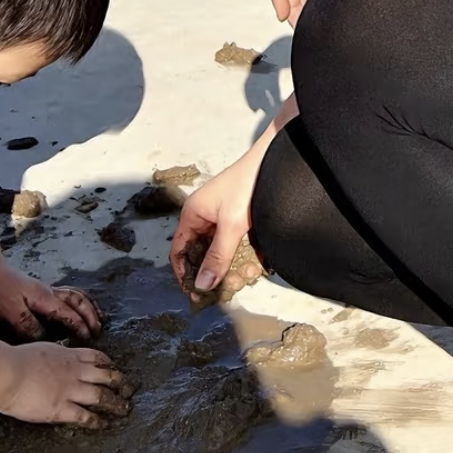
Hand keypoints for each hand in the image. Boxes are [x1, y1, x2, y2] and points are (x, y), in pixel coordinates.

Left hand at [0, 259, 99, 342]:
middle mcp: (50, 292)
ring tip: (98, 317)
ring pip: (76, 294)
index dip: (79, 326)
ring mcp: (47, 289)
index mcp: (45, 298)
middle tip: (98, 330)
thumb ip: (28, 325)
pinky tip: (80, 307)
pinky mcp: (43, 290)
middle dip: (90, 315)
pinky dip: (81, 300)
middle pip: (78, 301)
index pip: (68, 313)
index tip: (88, 338)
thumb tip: (47, 338)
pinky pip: (69, 292)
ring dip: (89, 306)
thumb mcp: (11, 311)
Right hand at [0, 336, 129, 428]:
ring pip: (101, 396)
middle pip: (106, 376)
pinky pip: (85, 416)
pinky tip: (104, 424)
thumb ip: (57, 354)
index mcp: (69, 356)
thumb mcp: (44, 349)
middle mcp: (74, 372)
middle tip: (129, 390)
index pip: (98, 358)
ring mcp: (70, 390)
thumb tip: (61, 353)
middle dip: (121, 383)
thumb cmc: (18, 360)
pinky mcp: (61, 409)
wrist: (8, 373)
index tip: (116, 369)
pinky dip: (97, 420)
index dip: (110, 365)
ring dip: (116, 403)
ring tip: (125, 409)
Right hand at [169, 154, 258, 298]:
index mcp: (193, 214)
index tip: (195, 292)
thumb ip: (217, 256)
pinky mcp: (237, 217)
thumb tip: (201, 284)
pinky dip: (239, 254)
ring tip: (242, 276)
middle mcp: (203, 216)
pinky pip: (232, 242)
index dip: (184, 272)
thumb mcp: (231, 225)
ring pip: (218, 249)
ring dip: (228, 264)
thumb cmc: (248, 185)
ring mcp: (221, 216)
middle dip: (211, 271)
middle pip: (199, 252)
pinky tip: (251, 263)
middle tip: (224, 288)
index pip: (179, 250)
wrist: (274, 160)